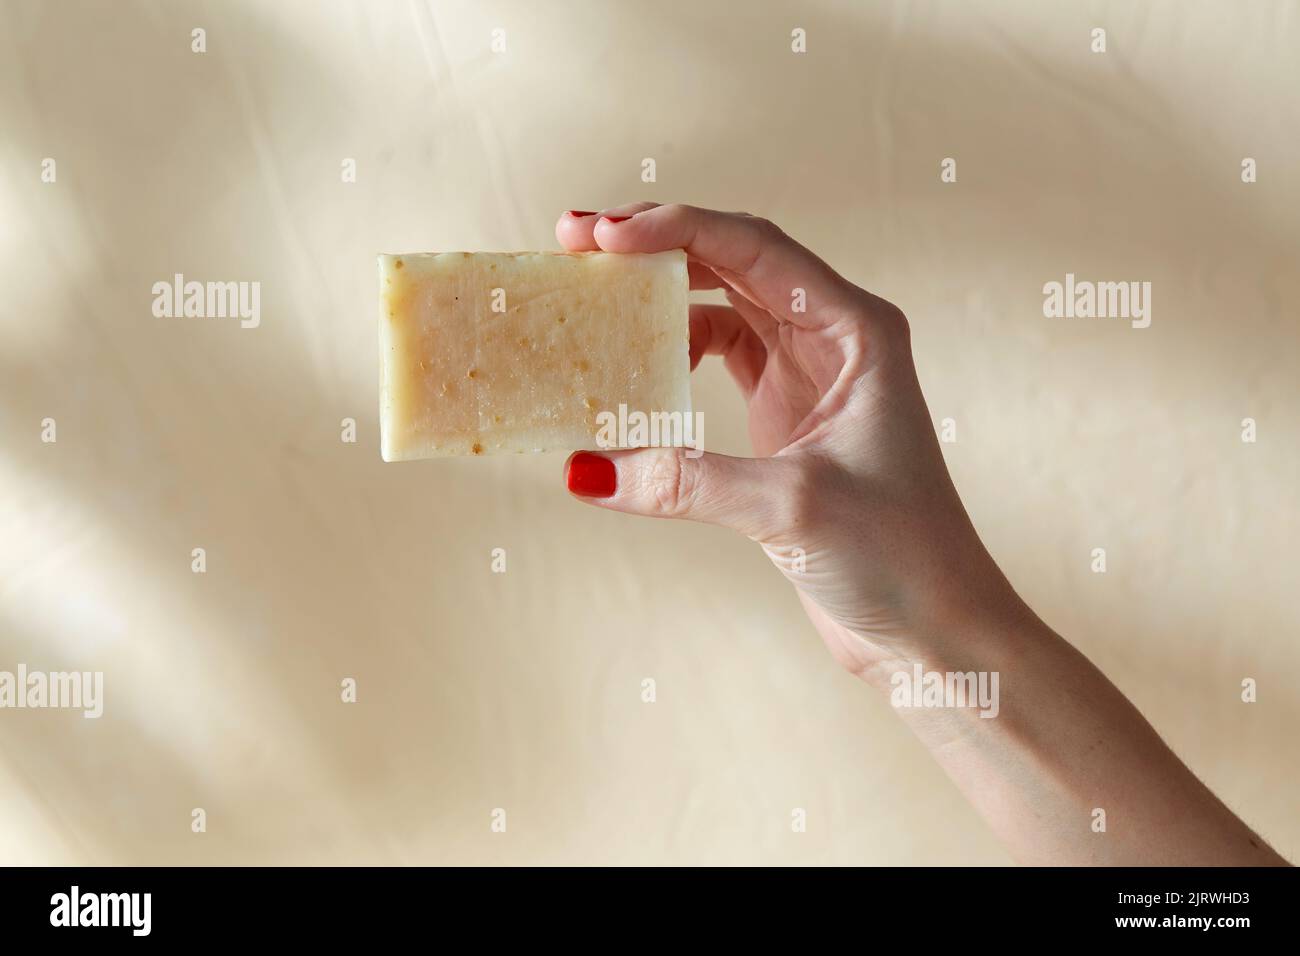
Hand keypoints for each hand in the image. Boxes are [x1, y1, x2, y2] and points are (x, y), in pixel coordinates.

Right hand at [556, 202, 1020, 679]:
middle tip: (576, 239)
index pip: (754, 248)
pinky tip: (631, 366)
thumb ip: (688, 482)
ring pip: (718, 308)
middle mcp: (831, 337)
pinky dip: (668, 357)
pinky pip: (714, 360)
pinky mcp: (782, 417)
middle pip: (730, 261)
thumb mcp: (790, 506)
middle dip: (654, 245)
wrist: (934, 626)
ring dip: (656, 297)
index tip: (604, 235)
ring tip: (592, 289)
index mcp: (856, 329)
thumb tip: (589, 469)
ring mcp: (805, 375)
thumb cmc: (902, 555)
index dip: (675, 228)